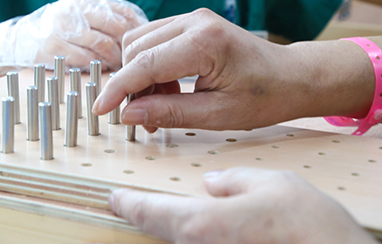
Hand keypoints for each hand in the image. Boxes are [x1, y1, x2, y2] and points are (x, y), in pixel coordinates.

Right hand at [45, 0, 147, 69]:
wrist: (25, 39)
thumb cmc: (64, 31)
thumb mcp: (86, 18)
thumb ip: (110, 22)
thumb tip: (142, 33)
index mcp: (87, 0)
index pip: (123, 12)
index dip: (137, 31)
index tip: (141, 46)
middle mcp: (74, 9)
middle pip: (116, 27)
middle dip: (128, 47)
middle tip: (130, 60)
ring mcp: (62, 26)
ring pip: (102, 44)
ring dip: (115, 60)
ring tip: (117, 66)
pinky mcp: (51, 45)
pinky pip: (84, 58)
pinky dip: (96, 67)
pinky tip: (99, 70)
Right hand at [93, 8, 373, 131]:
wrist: (292, 76)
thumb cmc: (265, 97)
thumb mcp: (217, 114)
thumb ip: (169, 112)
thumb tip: (128, 114)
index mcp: (204, 43)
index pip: (145, 64)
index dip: (118, 89)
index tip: (100, 110)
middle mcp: (194, 21)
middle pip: (136, 49)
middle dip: (131, 85)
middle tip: (144, 118)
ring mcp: (192, 18)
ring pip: (141, 42)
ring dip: (140, 75)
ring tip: (160, 104)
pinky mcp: (192, 23)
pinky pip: (155, 40)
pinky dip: (152, 66)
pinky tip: (169, 88)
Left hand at [109, 167, 375, 243]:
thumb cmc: (306, 226)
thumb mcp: (269, 184)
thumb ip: (233, 181)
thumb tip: (213, 183)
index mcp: (202, 223)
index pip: (151, 211)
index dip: (128, 203)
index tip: (113, 197)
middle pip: (160, 230)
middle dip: (143, 215)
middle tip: (131, 202)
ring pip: (178, 240)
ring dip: (165, 224)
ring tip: (159, 208)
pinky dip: (190, 233)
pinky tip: (198, 223)